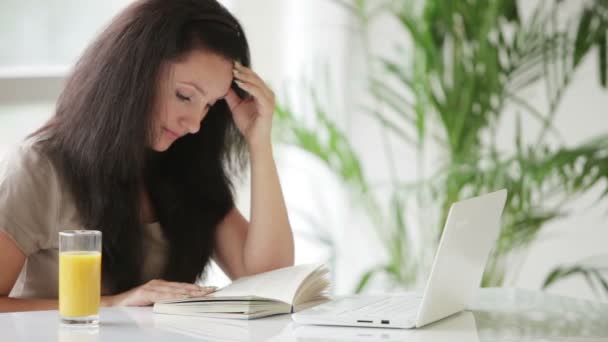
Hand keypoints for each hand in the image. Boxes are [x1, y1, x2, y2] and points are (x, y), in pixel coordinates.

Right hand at [102, 279, 216, 306]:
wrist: (112, 307)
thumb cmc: (133, 308)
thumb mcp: (153, 307)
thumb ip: (165, 306)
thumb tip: (181, 310)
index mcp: (161, 287)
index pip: (183, 288)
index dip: (197, 289)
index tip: (210, 290)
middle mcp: (158, 284)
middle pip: (182, 287)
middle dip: (198, 289)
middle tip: (212, 291)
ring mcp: (151, 287)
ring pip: (175, 290)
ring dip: (190, 292)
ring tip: (202, 294)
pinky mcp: (144, 293)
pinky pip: (162, 295)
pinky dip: (173, 296)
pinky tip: (183, 297)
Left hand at [225, 61, 274, 148]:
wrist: (254, 140)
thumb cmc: (248, 124)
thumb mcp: (236, 106)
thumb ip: (231, 95)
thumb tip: (222, 85)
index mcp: (262, 93)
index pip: (252, 78)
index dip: (242, 71)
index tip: (231, 65)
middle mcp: (268, 94)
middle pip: (255, 78)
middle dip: (243, 71)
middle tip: (232, 65)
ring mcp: (269, 100)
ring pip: (257, 83)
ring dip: (245, 77)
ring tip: (234, 72)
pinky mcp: (268, 106)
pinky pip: (258, 93)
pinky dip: (248, 87)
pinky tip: (238, 83)